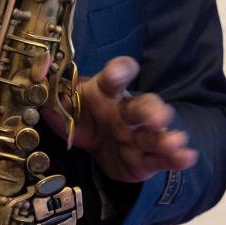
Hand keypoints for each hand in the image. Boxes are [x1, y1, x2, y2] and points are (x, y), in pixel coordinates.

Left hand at [46, 56, 197, 182]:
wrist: (92, 147)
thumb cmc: (79, 118)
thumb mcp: (58, 104)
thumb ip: (47, 88)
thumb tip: (39, 66)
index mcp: (105, 92)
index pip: (116, 75)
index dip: (119, 72)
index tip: (118, 74)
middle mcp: (127, 110)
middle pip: (143, 105)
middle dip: (151, 110)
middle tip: (157, 117)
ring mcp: (139, 134)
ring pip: (155, 134)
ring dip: (166, 137)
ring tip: (175, 142)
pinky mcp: (146, 157)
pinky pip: (161, 157)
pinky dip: (175, 158)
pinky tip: (187, 157)